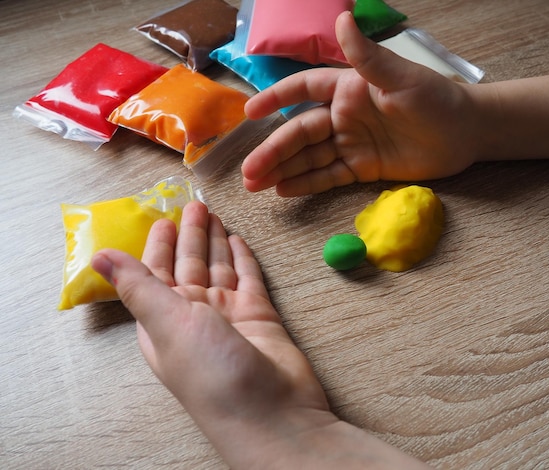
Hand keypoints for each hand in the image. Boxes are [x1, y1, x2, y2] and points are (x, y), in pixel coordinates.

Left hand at [91, 201, 331, 465]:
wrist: (271, 411)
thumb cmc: (212, 371)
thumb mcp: (167, 323)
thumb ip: (137, 285)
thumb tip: (97, 256)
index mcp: (164, 320)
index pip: (155, 273)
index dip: (157, 245)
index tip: (163, 216)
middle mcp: (194, 317)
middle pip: (190, 266)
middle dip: (190, 235)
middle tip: (195, 204)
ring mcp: (228, 316)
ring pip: (219, 269)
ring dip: (215, 242)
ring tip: (214, 213)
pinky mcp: (259, 316)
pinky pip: (248, 280)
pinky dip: (243, 260)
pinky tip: (238, 241)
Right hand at [242, 11, 478, 195]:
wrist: (465, 134)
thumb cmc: (436, 98)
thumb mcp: (401, 77)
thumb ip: (367, 56)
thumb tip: (342, 18)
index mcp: (348, 88)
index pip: (303, 89)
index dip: (276, 98)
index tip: (250, 113)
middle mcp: (343, 116)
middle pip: (300, 133)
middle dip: (273, 151)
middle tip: (248, 171)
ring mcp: (351, 144)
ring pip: (309, 157)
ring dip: (282, 170)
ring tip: (255, 185)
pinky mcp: (362, 168)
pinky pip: (329, 177)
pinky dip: (307, 183)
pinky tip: (284, 190)